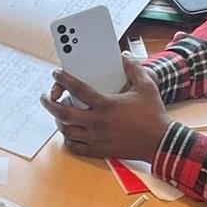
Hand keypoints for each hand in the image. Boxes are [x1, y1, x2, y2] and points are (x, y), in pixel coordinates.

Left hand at [42, 54, 169, 162]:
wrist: (160, 142)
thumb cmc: (153, 114)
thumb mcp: (147, 86)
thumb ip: (134, 68)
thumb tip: (124, 56)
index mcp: (106, 104)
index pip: (77, 89)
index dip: (63, 79)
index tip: (56, 73)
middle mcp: (97, 122)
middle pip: (63, 112)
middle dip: (49, 103)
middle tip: (46, 97)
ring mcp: (96, 138)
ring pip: (66, 131)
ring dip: (58, 121)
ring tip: (58, 114)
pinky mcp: (99, 151)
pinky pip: (75, 147)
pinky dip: (68, 140)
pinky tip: (69, 133)